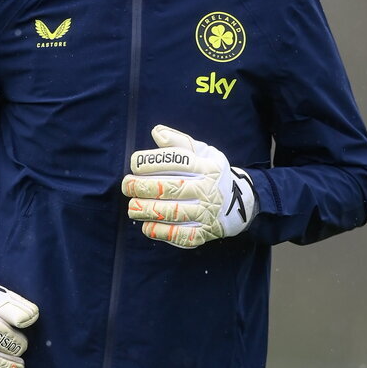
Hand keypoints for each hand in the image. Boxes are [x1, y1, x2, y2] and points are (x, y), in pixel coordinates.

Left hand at [122, 125, 256, 248]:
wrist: (239, 204)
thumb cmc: (211, 174)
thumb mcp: (203, 153)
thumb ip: (179, 142)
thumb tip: (157, 132)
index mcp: (208, 167)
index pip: (177, 161)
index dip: (151, 161)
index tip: (135, 164)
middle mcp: (208, 190)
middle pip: (171, 187)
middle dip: (143, 186)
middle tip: (127, 185)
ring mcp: (206, 213)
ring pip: (172, 212)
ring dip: (147, 210)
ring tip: (132, 206)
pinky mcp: (203, 233)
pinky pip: (178, 234)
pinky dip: (159, 231)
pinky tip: (146, 225)